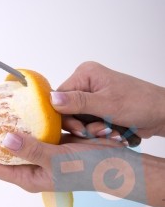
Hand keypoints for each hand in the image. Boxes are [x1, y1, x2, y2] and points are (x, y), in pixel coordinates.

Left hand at [0, 111, 129, 192]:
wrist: (115, 164)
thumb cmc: (88, 169)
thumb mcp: (58, 161)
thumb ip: (32, 150)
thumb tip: (5, 139)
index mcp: (26, 176)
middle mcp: (27, 166)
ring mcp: (37, 153)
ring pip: (8, 138)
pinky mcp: (48, 142)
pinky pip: (26, 130)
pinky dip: (15, 119)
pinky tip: (8, 108)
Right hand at [50, 62, 164, 138]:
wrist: (161, 113)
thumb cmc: (140, 103)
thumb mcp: (107, 103)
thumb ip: (78, 102)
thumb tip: (51, 99)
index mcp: (85, 74)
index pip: (59, 97)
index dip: (65, 116)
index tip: (78, 129)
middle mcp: (86, 84)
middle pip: (68, 111)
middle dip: (82, 126)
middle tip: (97, 132)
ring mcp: (93, 98)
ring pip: (78, 121)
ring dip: (92, 131)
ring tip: (110, 131)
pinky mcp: (99, 110)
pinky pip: (88, 125)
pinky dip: (98, 132)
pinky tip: (112, 132)